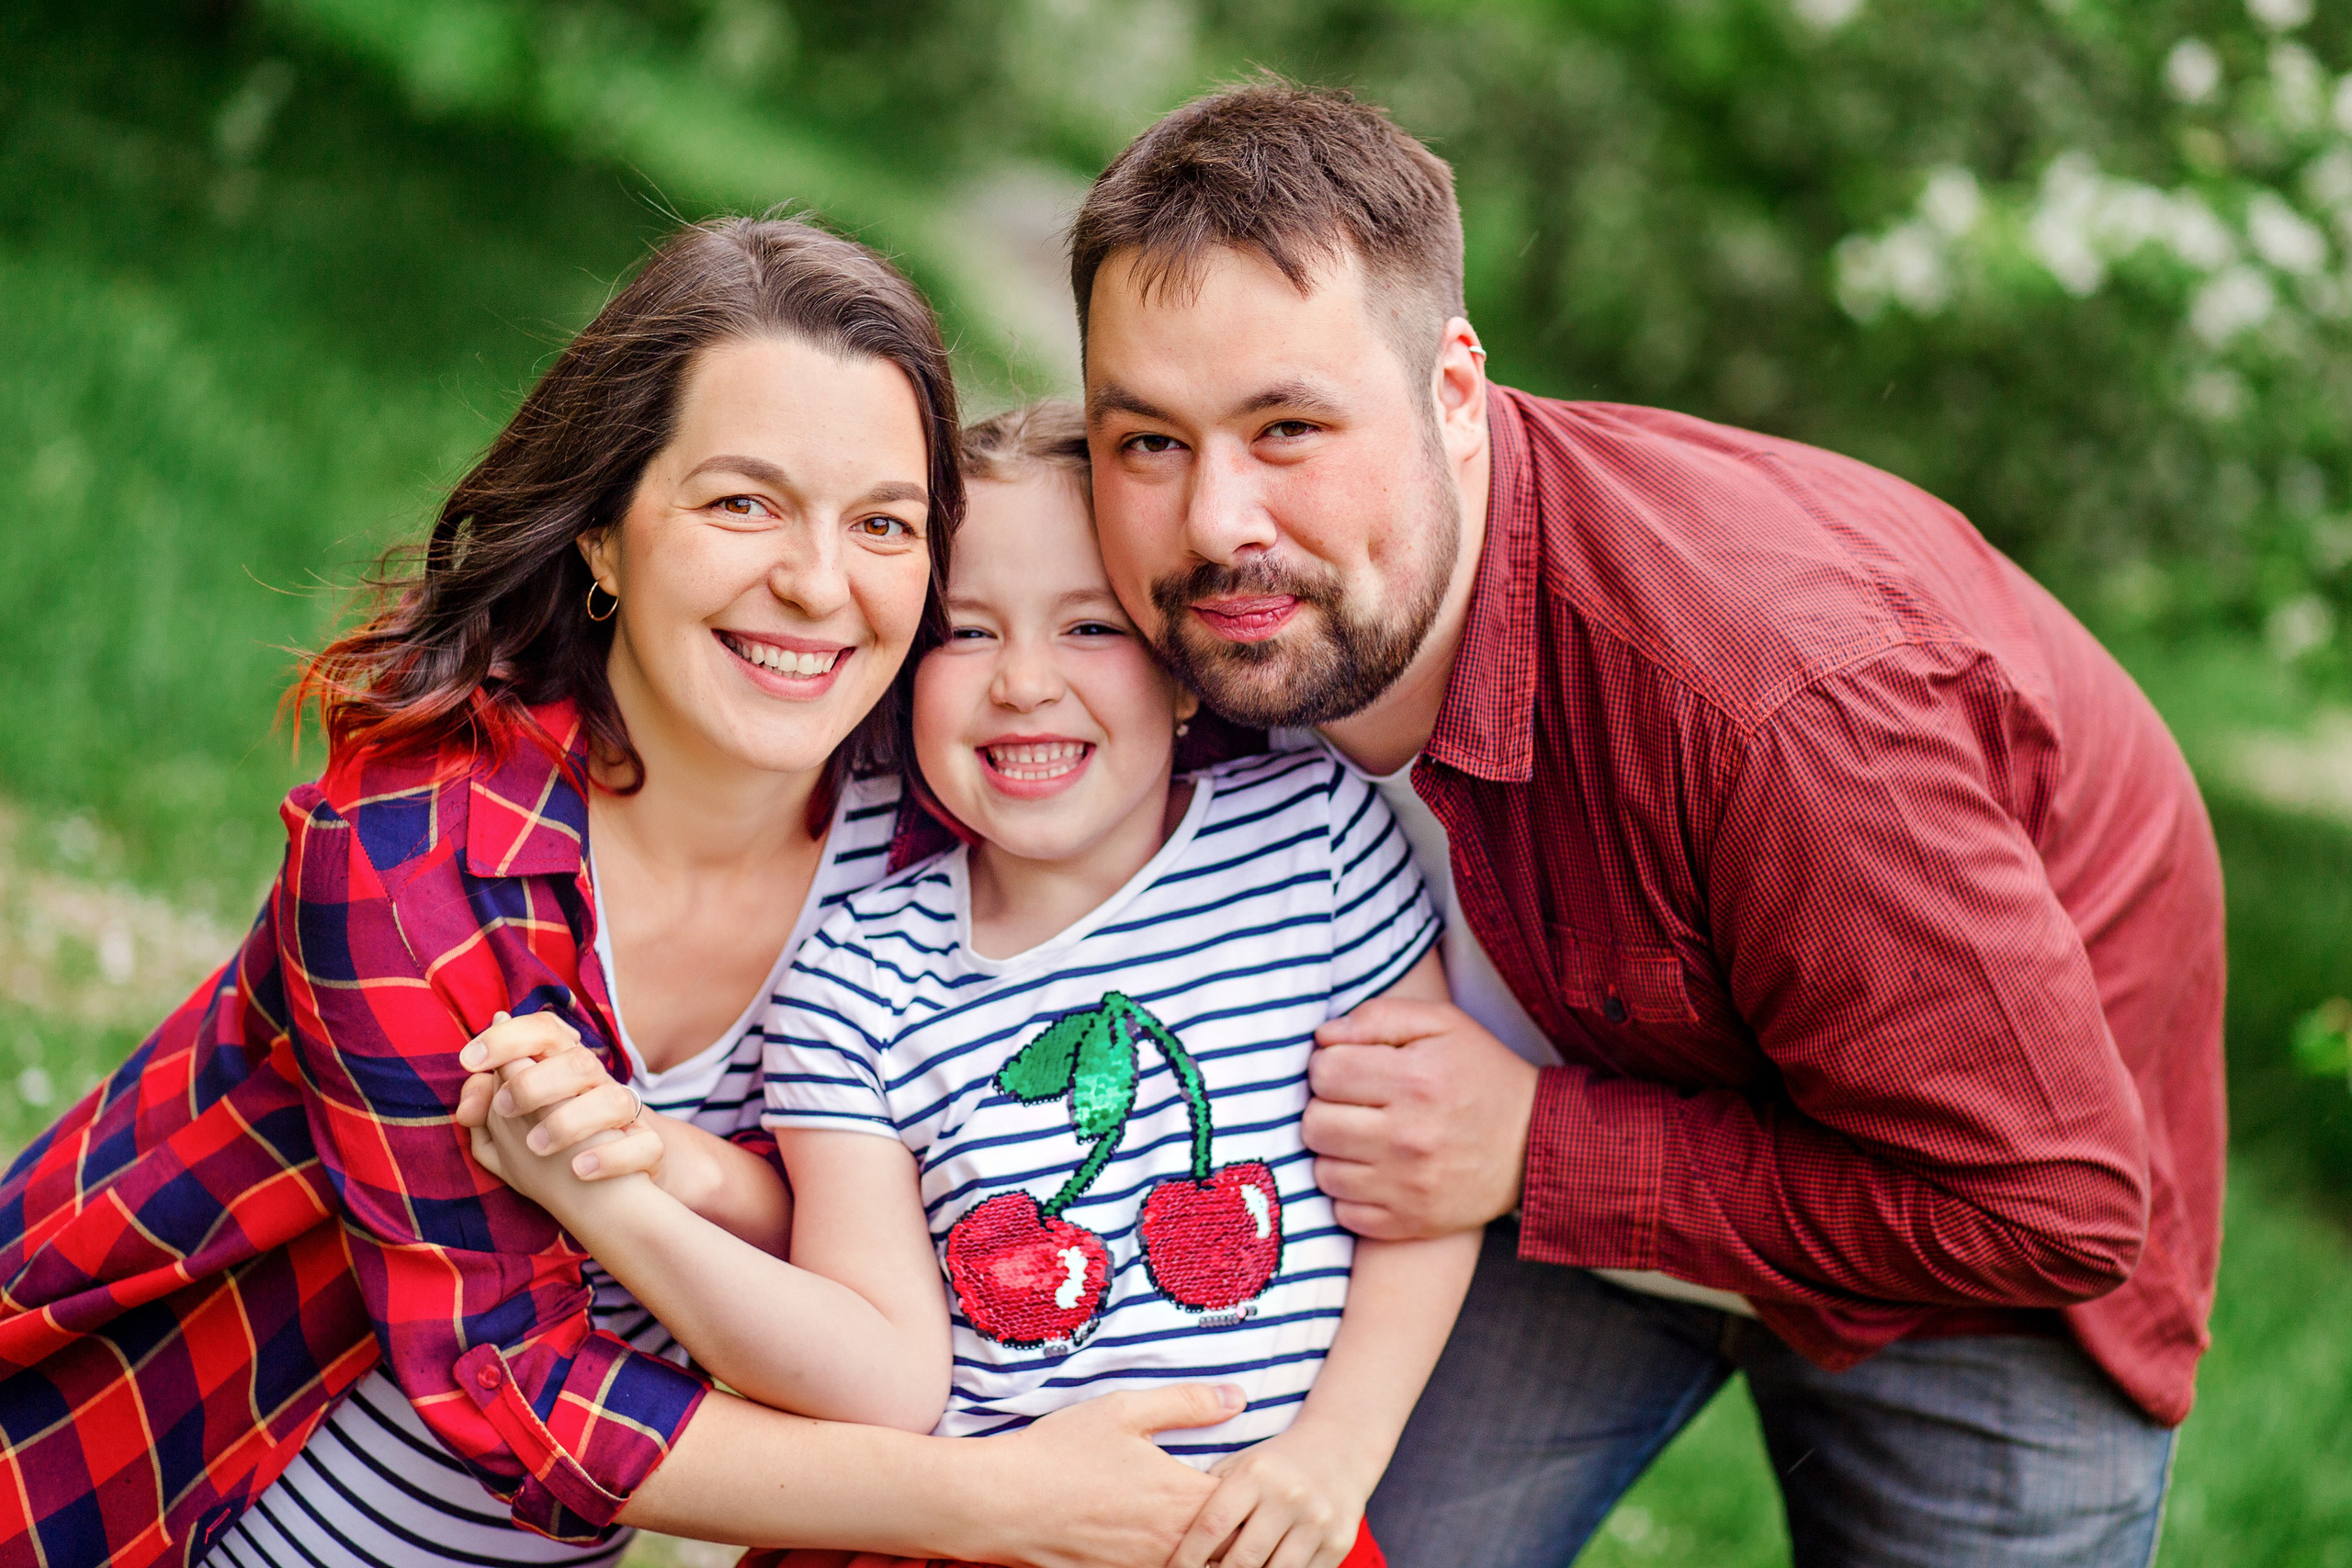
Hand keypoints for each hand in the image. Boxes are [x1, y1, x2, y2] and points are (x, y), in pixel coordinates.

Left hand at [456, 1011, 663, 1186]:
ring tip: (537, 1146)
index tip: (468, 1058)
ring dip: (570, 1122)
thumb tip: (464, 1107)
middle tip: (504, 1109)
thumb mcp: (517, 1124)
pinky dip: (610, 1158)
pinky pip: (644, 1146)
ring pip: (613, 1100)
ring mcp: (627, 1116)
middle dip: (533, 1084)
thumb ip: (488, 1109)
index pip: (543, 1032)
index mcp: (565, 1068)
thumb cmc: (557, 1140)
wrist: (616, 1176)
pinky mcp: (649, 1148)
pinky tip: (579, 1170)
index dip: (506, 1038)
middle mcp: (599, 1086)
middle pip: (578, 1063)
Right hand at [956, 1385, 1236, 1567]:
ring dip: (1205, 1549)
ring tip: (1198, 1527)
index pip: (1244, 1506)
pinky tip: (1153, 1538)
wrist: (999, 1503)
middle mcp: (1170, 1542)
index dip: (1251, 1491)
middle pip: (1229, 1546)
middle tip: (1232, 1506)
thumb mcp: (1124, 1411)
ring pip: (1196, 1566)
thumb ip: (1187, 1403)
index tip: (1245, 1474)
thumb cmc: (1060, 1452)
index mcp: (1180, 1498)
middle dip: (1236, 1527)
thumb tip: (1239, 1397)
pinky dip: (1169, 1559)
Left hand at [1169, 1422, 1380, 1567]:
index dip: (1187, 1558)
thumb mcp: (1238, 1465)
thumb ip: (1209, 1496)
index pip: (1212, 1526)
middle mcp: (1290, 1495)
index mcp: (1257, 1472)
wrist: (1339, 1452)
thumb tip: (1171, 1537)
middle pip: (1242, 1560)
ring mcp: (1318, 1521)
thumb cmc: (1273, 1465)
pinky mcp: (1339, 1543)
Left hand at [1305, 997, 1537, 1239]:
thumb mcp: (1442, 1024)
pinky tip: (1374, 1171)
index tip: (1350, 1068)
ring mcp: (1409, 1186)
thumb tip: (1323, 1036)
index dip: (1328, 1064)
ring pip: (1323, 1170)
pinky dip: (1350, 1193)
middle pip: (1315, 1123)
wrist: (1535, 1144)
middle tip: (1353, 1104)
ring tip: (1364, 1137)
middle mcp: (1409, 1137)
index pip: (1325, 1071)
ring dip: (1335, 1152)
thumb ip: (1379, 1017)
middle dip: (1325, 1107)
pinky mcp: (1410, 1222)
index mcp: (1416, 1080)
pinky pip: (1343, 1211)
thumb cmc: (1481, 1074)